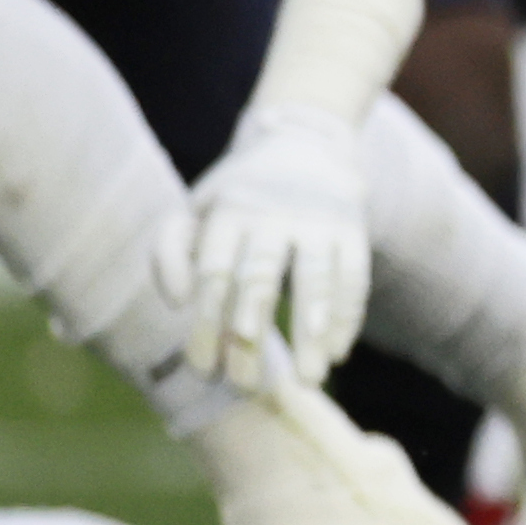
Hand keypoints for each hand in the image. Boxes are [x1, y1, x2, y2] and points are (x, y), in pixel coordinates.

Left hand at [156, 103, 370, 387]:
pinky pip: (355, 275)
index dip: (207, 323)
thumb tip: (177, 305)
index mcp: (228, 210)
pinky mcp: (355, 227)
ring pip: (316, 278)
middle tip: (247, 385)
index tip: (204, 371)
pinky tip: (338, 352)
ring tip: (310, 378)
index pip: (214, 273)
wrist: (304, 139)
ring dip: (313, 331)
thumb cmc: (237, 193)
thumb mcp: (194, 209)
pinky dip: (348, 316)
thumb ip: (170, 253)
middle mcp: (274, 212)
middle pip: (260, 278)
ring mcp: (319, 218)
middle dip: (251, 333)